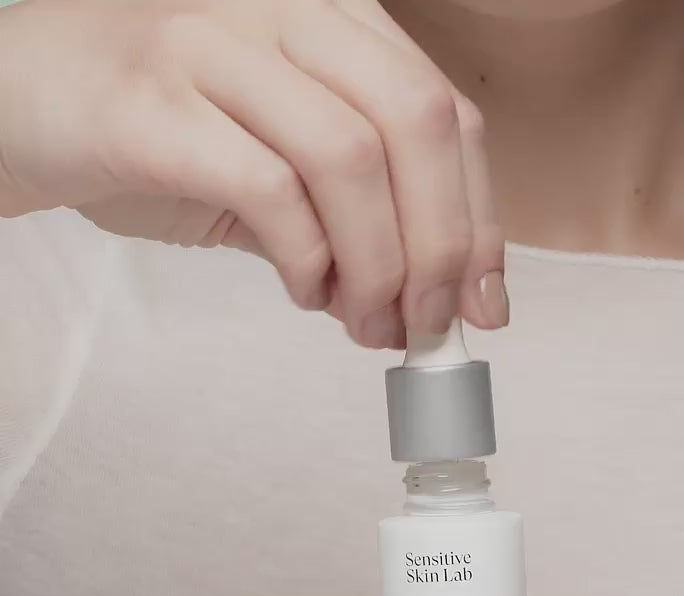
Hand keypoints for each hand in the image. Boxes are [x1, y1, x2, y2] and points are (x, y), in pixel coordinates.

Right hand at [0, 0, 506, 346]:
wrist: (18, 107)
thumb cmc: (157, 133)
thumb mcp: (278, 157)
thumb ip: (354, 211)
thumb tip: (429, 299)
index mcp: (329, 17)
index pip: (444, 112)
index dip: (481, 218)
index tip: (487, 305)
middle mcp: (280, 10)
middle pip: (415, 124)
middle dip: (442, 248)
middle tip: (428, 327)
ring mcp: (211, 44)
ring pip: (350, 159)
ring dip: (377, 267)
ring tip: (365, 324)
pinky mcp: (152, 103)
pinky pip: (268, 188)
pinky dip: (306, 260)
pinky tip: (304, 292)